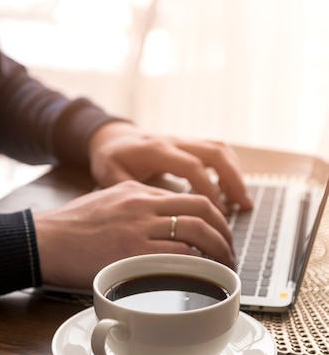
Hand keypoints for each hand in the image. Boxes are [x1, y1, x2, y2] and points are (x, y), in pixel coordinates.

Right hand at [33, 180, 234, 289]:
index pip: (190, 198)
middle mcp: (143, 204)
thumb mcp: (106, 203)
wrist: (43, 240)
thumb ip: (134, 208)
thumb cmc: (70, 227)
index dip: (214, 216)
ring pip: (196, 232)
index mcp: (137, 191)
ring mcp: (139, 227)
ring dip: (218, 252)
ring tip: (223, 269)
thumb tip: (159, 225)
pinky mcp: (132, 252)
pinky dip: (197, 266)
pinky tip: (202, 277)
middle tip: (230, 253)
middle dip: (225, 233)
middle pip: (202, 210)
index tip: (220, 234)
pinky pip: (178, 256)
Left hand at [88, 122, 252, 213]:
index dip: (208, 189)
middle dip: (232, 179)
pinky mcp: (189, 144)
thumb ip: (134, 193)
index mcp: (156, 150)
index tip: (218, 212)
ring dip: (235, 173)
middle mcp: (173, 141)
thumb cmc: (111, 160)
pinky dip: (229, 168)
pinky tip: (231, 190)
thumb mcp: (111, 177)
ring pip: (219, 149)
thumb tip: (156, 216)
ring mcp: (183, 140)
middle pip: (214, 152)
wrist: (111, 138)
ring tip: (243, 201)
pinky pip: (216, 150)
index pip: (191, 166)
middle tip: (243, 206)